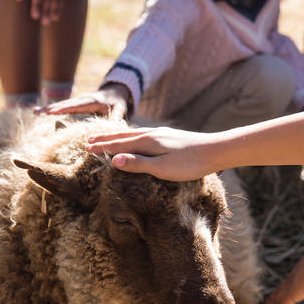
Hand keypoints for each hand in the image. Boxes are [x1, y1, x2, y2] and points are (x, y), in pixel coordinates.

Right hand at [37, 84, 129, 119]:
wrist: (115, 91)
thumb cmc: (118, 102)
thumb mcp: (120, 110)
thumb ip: (116, 119)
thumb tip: (112, 130)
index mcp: (92, 101)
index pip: (77, 105)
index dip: (65, 108)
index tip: (53, 111)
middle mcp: (82, 99)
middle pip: (65, 104)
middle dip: (51, 108)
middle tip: (37, 112)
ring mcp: (77, 101)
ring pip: (61, 104)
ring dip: (48, 108)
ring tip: (34, 111)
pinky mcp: (75, 104)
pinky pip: (62, 107)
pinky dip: (51, 110)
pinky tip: (38, 112)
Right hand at [86, 127, 222, 180]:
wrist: (216, 150)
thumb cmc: (190, 164)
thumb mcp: (162, 168)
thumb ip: (138, 164)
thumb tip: (115, 160)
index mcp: (148, 142)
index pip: (119, 145)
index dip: (103, 147)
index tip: (86, 148)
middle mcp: (152, 135)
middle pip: (124, 137)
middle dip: (106, 139)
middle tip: (89, 140)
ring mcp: (162, 134)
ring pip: (133, 134)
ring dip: (118, 136)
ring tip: (107, 137)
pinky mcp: (170, 137)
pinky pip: (143, 135)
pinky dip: (131, 136)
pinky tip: (136, 138)